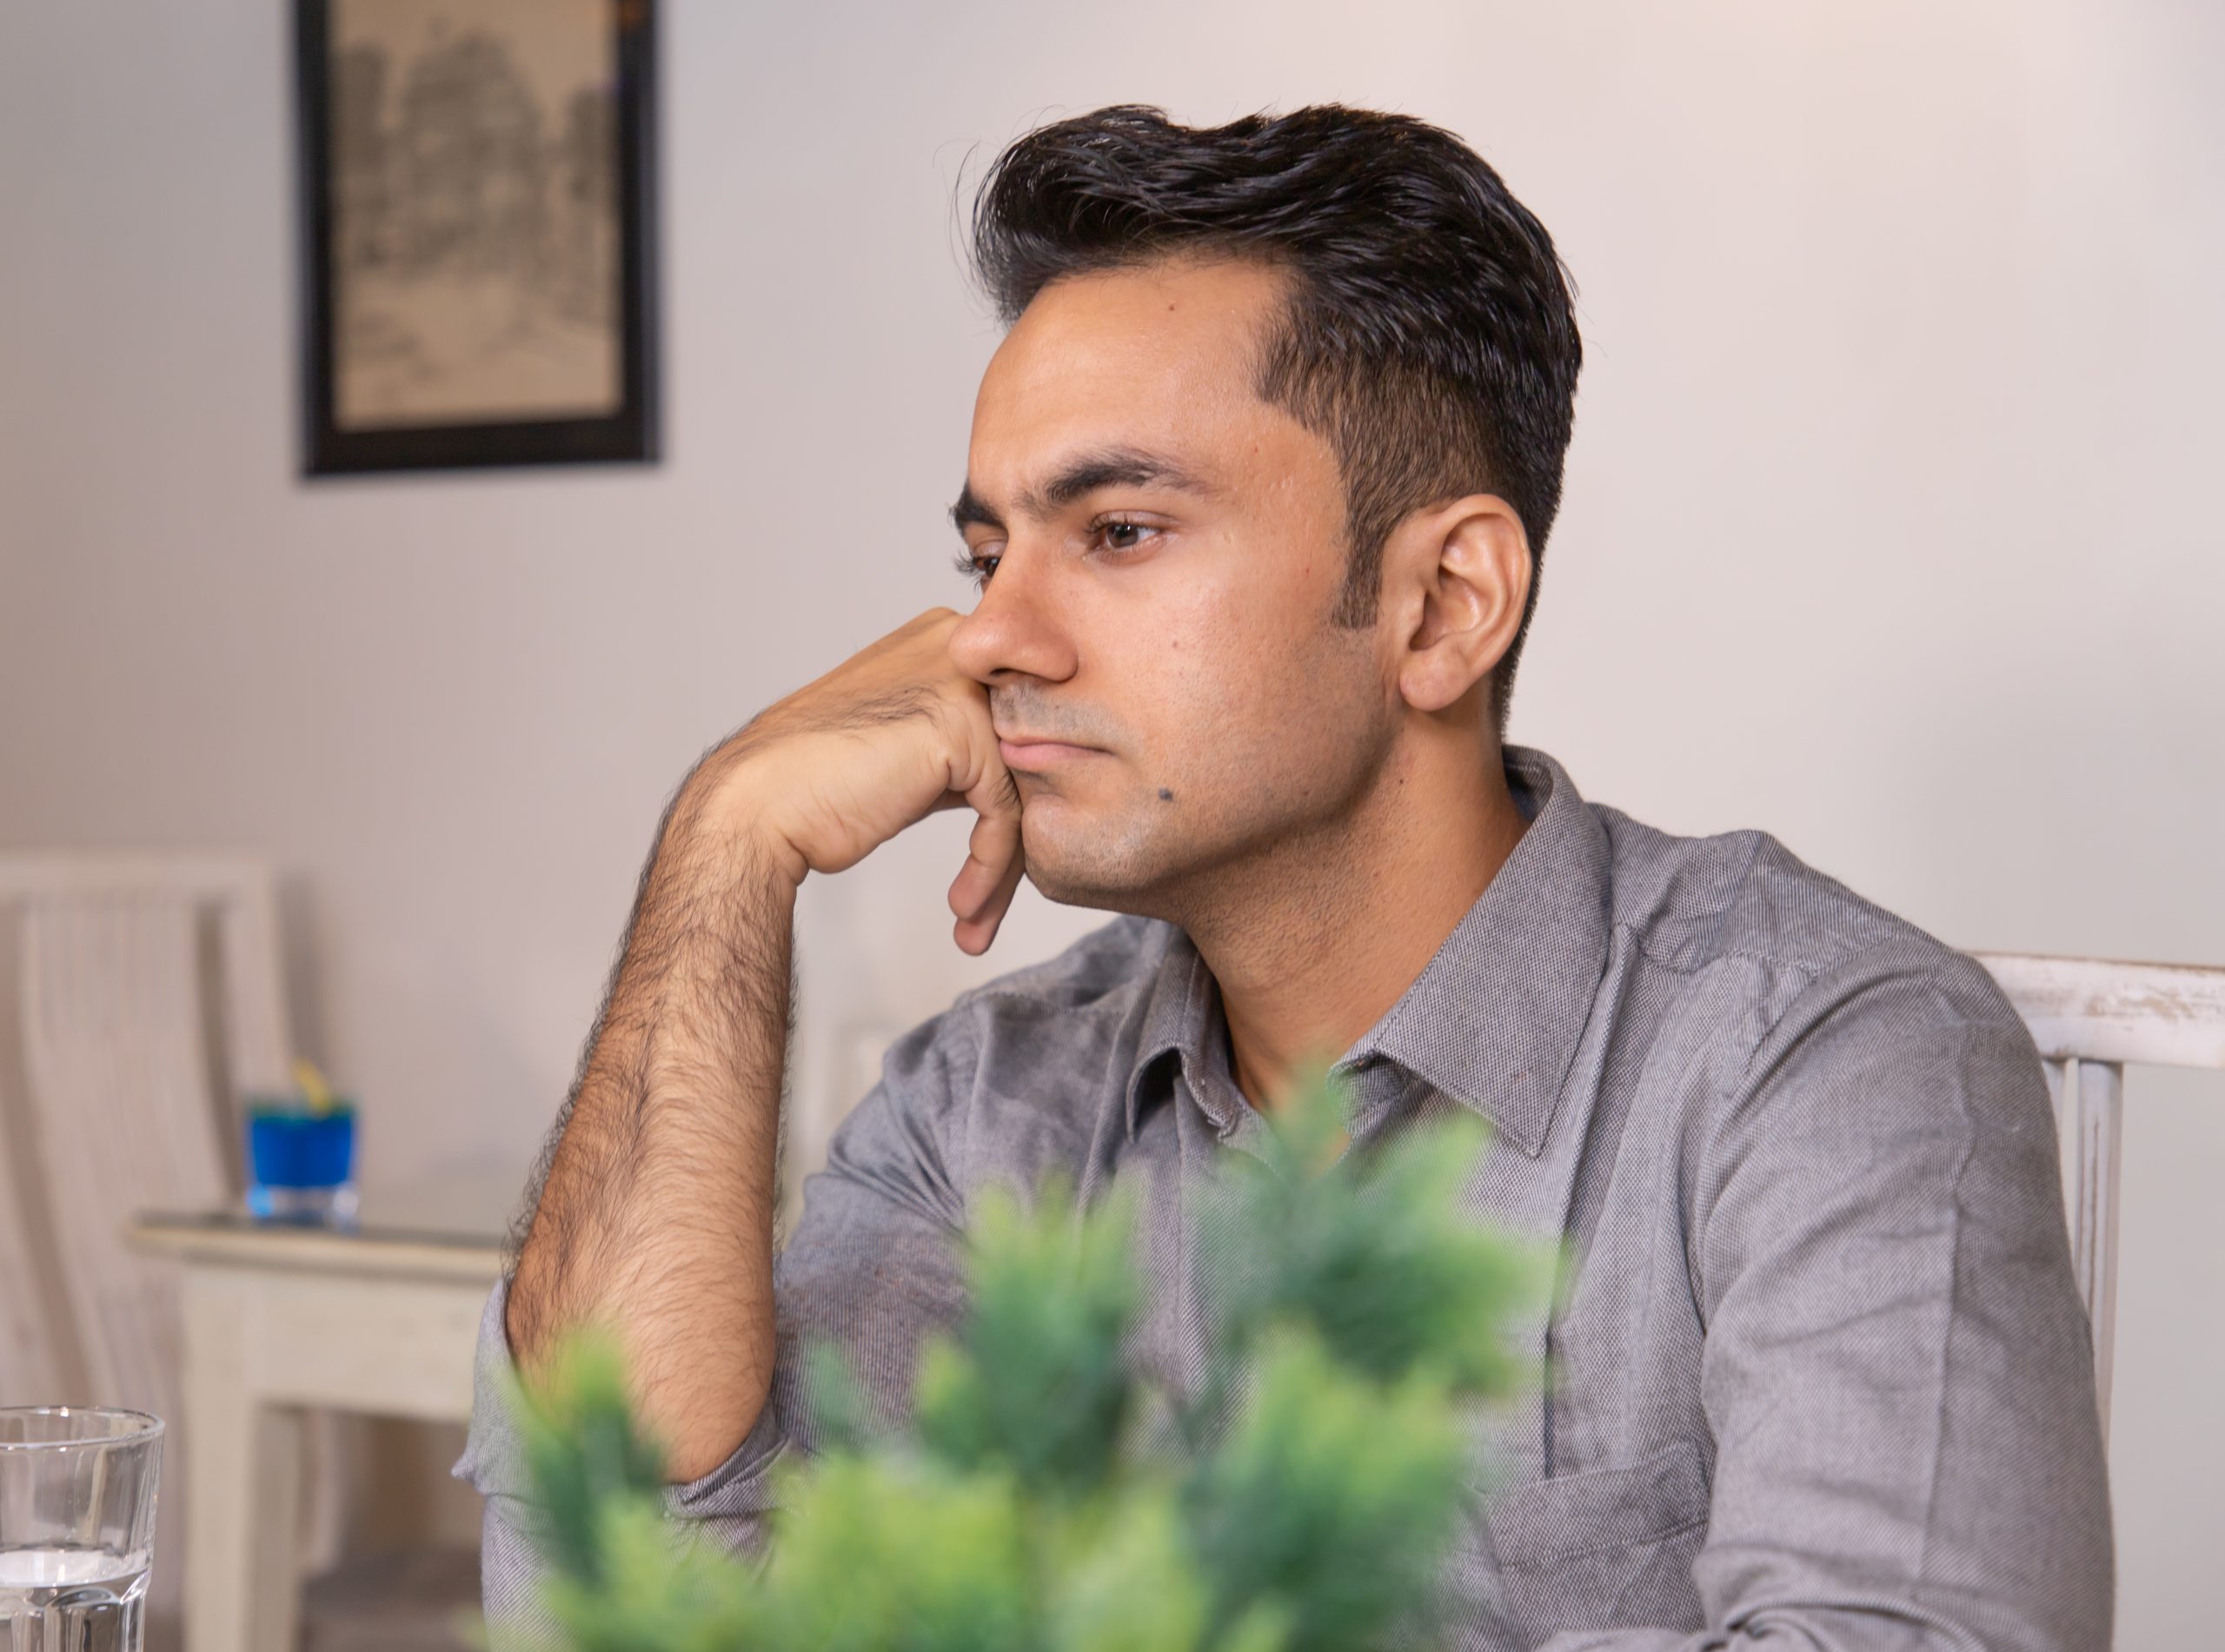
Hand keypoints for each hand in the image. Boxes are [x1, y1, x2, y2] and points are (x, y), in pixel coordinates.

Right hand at [701, 609, 1024, 954]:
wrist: (758, 807)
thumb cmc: (816, 786)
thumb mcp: (906, 751)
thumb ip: (963, 750)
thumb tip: (1020, 782)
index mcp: (944, 638)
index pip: (1015, 721)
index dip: (1016, 798)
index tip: (997, 866)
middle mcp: (957, 644)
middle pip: (1025, 751)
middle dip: (1014, 838)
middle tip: (989, 901)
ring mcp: (961, 681)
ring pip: (1021, 787)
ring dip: (1001, 867)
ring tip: (973, 915)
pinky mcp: (962, 729)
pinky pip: (1006, 811)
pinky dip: (991, 866)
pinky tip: (964, 906)